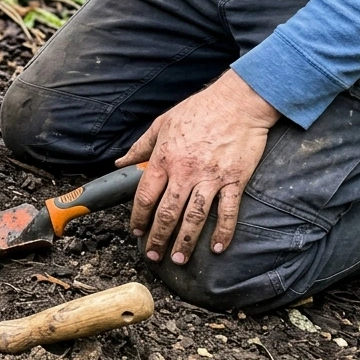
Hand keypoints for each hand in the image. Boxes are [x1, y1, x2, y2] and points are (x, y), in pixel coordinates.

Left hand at [115, 71, 279, 263]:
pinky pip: (228, 211)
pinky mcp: (235, 180)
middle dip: (158, 237)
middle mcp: (185, 172)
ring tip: (178, 258)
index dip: (138, 218)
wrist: (238, 101)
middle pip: (167, 213)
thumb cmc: (199, 110)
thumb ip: (140, 147)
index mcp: (165, 159)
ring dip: (185, 241)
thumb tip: (121, 164)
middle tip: (153, 255)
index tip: (137, 231)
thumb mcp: (162, 124)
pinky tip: (218, 247)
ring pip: (194, 217)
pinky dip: (224, 231)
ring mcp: (211, 178)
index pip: (145, 196)